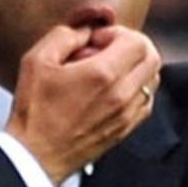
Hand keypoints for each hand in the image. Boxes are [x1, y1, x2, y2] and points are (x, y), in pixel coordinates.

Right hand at [6, 25, 160, 184]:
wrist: (36, 155)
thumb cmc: (34, 111)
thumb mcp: (37, 60)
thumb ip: (65, 35)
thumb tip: (86, 30)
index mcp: (102, 74)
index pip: (138, 41)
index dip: (119, 33)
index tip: (98, 41)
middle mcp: (121, 94)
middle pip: (153, 58)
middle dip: (133, 46)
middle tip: (108, 50)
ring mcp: (126, 114)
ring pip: (153, 80)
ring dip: (136, 67)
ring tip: (109, 70)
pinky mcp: (125, 129)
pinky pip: (146, 102)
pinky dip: (136, 89)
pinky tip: (112, 90)